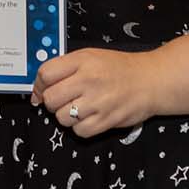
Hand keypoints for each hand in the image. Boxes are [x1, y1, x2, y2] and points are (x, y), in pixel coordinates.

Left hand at [31, 47, 163, 137]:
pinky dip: (80, 128)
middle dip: (52, 102)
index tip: (42, 90)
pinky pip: (78, 131)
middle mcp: (88, 80)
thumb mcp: (90, 57)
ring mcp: (98, 102)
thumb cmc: (118, 68)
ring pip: (61, 118)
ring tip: (80, 108)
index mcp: (82, 61)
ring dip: (66, 116)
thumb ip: (64, 68)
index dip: (39, 85)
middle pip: (50, 99)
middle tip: (64, 99)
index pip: (45, 74)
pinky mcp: (106, 121)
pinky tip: (90, 117)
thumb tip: (37, 92)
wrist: (151, 81)